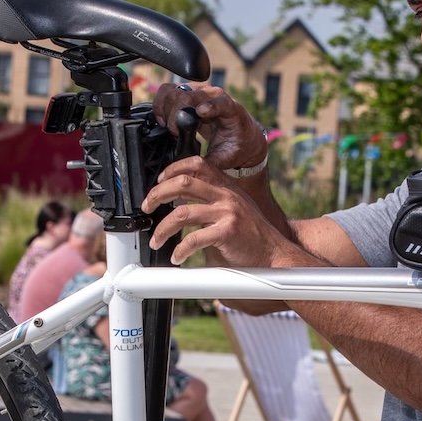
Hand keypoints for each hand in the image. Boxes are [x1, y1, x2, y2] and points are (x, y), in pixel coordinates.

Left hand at [143, 156, 304, 267]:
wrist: (274, 255)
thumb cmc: (252, 237)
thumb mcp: (232, 211)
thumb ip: (209, 205)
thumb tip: (178, 207)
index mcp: (226, 186)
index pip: (197, 163)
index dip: (173, 168)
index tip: (159, 181)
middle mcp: (226, 195)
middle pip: (183, 182)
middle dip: (158, 194)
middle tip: (147, 206)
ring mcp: (228, 212)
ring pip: (182, 213)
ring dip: (162, 228)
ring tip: (156, 239)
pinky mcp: (228, 232)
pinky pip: (194, 238)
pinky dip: (180, 250)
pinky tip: (176, 257)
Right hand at [152, 82, 266, 173]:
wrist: (241, 137)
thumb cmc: (236, 146)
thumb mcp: (226, 159)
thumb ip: (210, 163)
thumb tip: (189, 170)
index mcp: (230, 109)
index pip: (220, 102)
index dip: (210, 106)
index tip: (201, 113)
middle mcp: (212, 96)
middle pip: (187, 95)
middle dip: (175, 114)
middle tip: (176, 133)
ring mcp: (198, 93)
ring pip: (174, 91)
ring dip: (165, 108)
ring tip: (168, 126)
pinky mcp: (186, 95)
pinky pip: (167, 92)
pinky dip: (160, 104)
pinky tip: (163, 120)